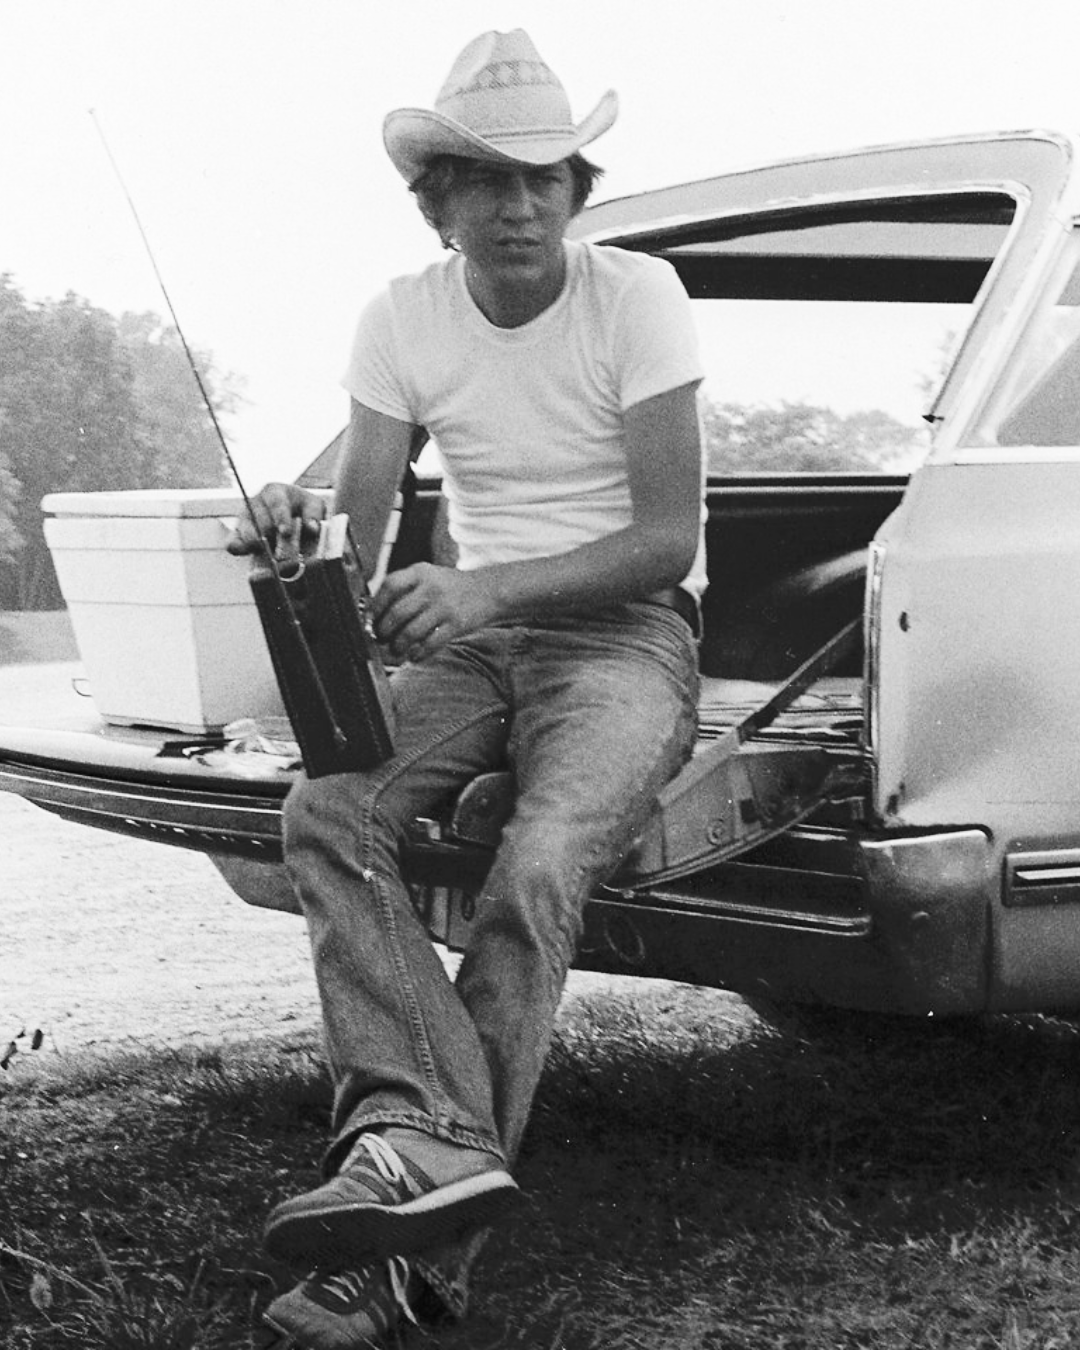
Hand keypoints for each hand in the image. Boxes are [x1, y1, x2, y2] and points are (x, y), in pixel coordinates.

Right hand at [226, 483, 325, 562]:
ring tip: (271, 554)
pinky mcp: (238, 534)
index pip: (276, 503)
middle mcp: (256, 502)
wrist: (291, 513)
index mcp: (274, 491)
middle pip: (259, 519)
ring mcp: (244, 518)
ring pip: (246, 531)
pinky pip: (232, 542)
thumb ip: (314, 514)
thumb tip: (312, 528)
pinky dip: (238, 548)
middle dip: (270, 535)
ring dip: (258, 543)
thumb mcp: (313, 505)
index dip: (280, 518)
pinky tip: (249, 553)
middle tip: (282, 551)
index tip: (286, 532)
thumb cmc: (301, 508)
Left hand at [374, 563, 499, 662]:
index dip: (375, 604)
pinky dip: (418, 653)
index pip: (389, 585)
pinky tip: (415, 655)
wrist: (490, 591)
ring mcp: (445, 606)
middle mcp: (432, 587)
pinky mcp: (457, 623)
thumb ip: (406, 589)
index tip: (369, 618)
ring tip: (396, 650)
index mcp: (421, 572)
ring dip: (399, 645)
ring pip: (411, 631)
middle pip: (397, 612)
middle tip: (380, 638)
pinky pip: (430, 643)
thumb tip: (375, 613)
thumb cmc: (453, 587)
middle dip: (384, 630)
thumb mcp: (429, 577)